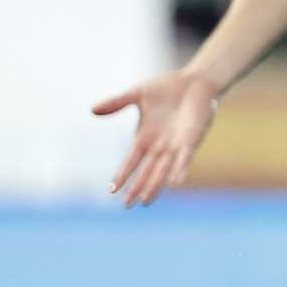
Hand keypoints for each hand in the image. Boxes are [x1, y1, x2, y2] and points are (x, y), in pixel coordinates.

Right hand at [93, 69, 219, 207]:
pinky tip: (173, 184)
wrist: (194, 81)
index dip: (122, 175)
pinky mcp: (192, 139)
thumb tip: (92, 110)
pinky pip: (184, 158)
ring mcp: (176, 144)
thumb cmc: (167, 88)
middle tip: (127, 205)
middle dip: (137, 187)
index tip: (111, 191)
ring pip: (163, 170)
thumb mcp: (137, 94)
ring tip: (145, 202)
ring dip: (155, 186)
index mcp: (145, 137)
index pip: (130, 161)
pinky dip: (179, 171)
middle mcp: (160, 145)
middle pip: (146, 171)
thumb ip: (116, 103)